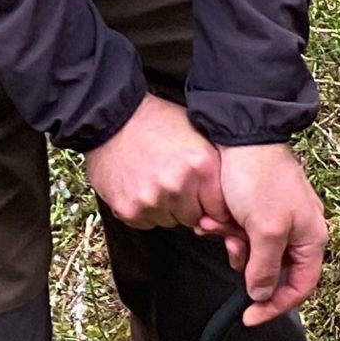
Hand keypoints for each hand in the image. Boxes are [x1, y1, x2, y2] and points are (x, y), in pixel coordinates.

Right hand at [85, 93, 241, 247]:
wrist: (112, 117)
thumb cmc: (156, 122)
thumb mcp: (197, 134)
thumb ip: (214, 168)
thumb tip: (228, 202)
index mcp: (201, 165)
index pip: (220, 210)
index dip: (211, 204)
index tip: (203, 198)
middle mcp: (178, 184)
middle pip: (194, 218)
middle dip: (187, 205)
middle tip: (173, 181)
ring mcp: (152, 199)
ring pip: (170, 222)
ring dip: (165, 208)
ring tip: (153, 179)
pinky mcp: (129, 210)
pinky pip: (146, 223)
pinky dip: (143, 209)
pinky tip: (139, 185)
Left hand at [217, 145, 327, 325]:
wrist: (242, 136)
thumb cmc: (260, 180)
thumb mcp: (265, 230)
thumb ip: (265, 267)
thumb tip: (261, 295)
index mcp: (312, 238)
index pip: (300, 287)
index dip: (275, 306)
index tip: (248, 317)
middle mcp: (299, 230)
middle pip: (274, 270)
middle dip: (247, 265)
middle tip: (230, 250)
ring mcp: (278, 218)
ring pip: (254, 252)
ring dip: (232, 244)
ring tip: (218, 226)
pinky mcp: (257, 207)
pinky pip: (242, 232)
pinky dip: (226, 229)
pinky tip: (213, 219)